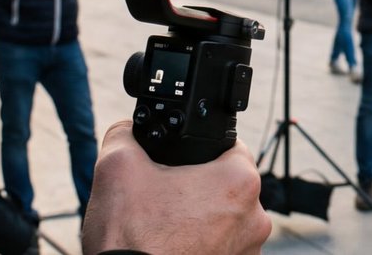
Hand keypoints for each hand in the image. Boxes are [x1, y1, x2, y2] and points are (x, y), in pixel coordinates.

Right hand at [81, 121, 271, 254]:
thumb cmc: (131, 240)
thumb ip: (125, 134)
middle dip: (198, 187)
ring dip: (200, 219)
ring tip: (165, 225)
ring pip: (224, 219)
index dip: (200, 149)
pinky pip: (221, 246)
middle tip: (165, 196)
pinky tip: (172, 245)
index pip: (230, 146)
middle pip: (226, 186)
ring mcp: (248, 250)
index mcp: (240, 182)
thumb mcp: (117, 167)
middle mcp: (255, 217)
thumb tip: (128, 130)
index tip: (179, 162)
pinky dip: (201, 245)